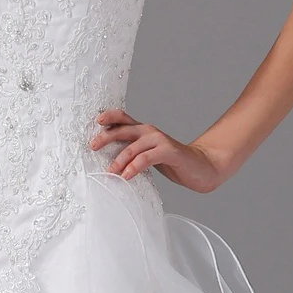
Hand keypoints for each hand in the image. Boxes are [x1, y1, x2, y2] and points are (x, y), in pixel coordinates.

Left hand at [90, 109, 236, 193]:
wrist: (201, 167)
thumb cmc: (172, 162)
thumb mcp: (148, 156)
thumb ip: (132, 154)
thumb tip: (109, 163)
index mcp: (143, 131)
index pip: (123, 118)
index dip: (109, 117)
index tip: (96, 121)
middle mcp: (150, 132)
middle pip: (123, 129)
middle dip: (105, 137)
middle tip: (92, 146)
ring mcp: (159, 140)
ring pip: (132, 147)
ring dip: (119, 160)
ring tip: (110, 172)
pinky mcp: (168, 151)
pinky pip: (146, 158)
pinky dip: (134, 167)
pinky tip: (126, 176)